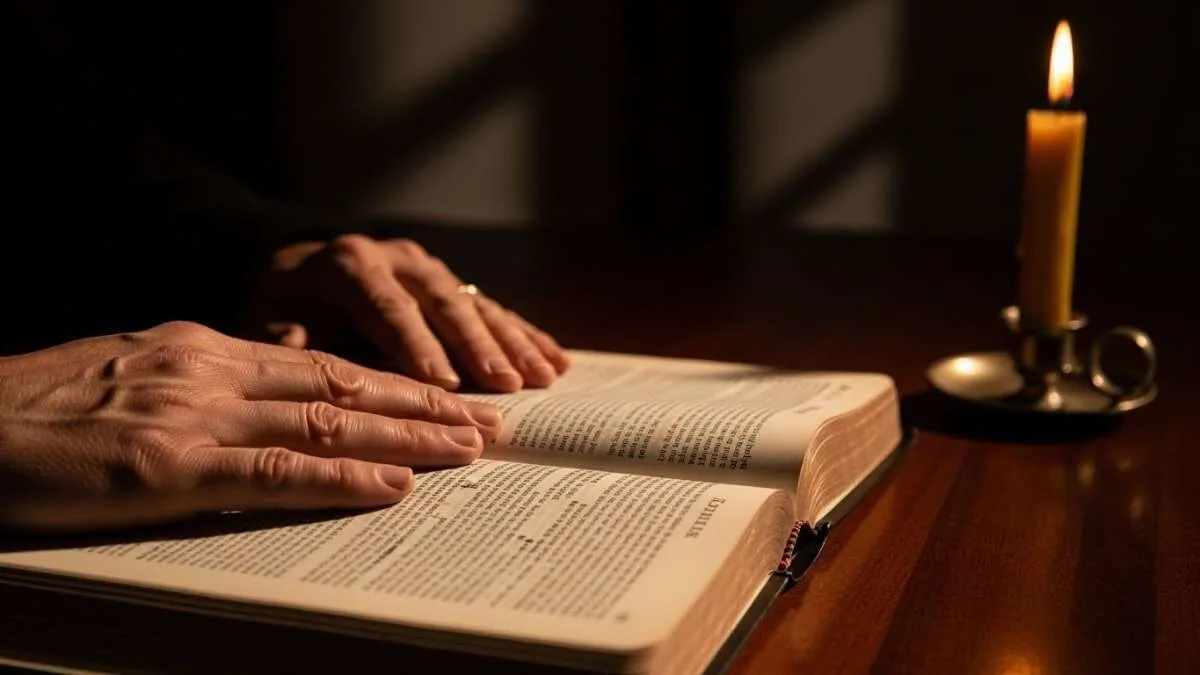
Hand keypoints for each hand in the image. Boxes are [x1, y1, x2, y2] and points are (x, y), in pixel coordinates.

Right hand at [0, 321, 501, 532]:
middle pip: (344, 385)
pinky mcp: (167, 466)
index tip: (446, 396)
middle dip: (424, 403)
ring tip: (470, 446)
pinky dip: (342, 479)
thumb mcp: (132, 380)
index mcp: (204, 349)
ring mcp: (193, 415)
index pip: (322, 364)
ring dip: (408, 436)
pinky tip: (393, 486)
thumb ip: (202, 390)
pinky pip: (274, 472)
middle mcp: (211, 370)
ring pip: (327, 422)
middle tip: (489, 418)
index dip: (392, 383)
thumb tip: (260, 412)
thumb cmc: (37, 410)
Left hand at [241, 235, 568, 392]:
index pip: (389, 307)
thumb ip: (288, 348)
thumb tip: (310, 372)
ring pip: (474, 303)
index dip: (419, 347)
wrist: (294, 272)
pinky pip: (491, 307)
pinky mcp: (450, 282)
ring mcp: (429, 266)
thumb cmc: (281, 311)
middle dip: (478, 346)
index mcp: (348, 265)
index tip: (447, 386)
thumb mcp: (268, 325)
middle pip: (442, 303)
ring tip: (542, 377)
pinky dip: (523, 335)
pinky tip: (555, 360)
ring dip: (511, 342)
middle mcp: (395, 257)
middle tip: (507, 385)